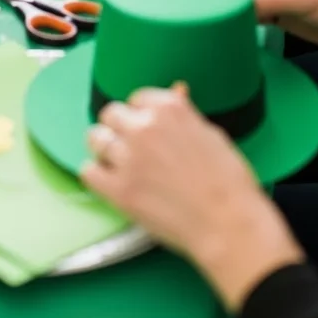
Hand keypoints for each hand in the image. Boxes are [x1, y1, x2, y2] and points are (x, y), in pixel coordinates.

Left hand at [82, 89, 301, 311]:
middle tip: (129, 145)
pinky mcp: (118, 190)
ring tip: (117, 163)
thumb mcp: (210, 133)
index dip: (140, 114)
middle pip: (111, 114)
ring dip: (104, 149)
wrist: (229, 225)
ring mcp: (128, 157)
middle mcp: (144, 127)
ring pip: (95, 138)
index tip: (145, 126)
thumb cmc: (229, 183)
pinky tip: (108, 181)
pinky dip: (95, 174)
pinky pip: (88, 171)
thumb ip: (183, 113)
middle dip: (119, 127)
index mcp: (168, 108)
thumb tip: (175, 92)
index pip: (136, 98)